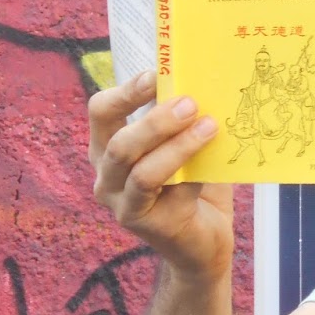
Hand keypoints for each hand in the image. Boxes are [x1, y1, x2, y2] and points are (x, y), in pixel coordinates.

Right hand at [88, 71, 233, 280]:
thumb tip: (200, 82)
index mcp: (107, 146)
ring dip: (175, 144)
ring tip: (207, 126)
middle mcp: (106, 174)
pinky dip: (190, 171)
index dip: (126, 91)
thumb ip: (183, 120)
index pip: (102, 112)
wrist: (205, 240)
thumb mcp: (184, 146)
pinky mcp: (142, 223)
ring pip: (139, 169)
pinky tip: (212, 159)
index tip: (156, 74)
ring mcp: (121, 202)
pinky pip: (165, 191)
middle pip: (118, 141)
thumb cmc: (194, 184)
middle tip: (190, 103)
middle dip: (155, 120)